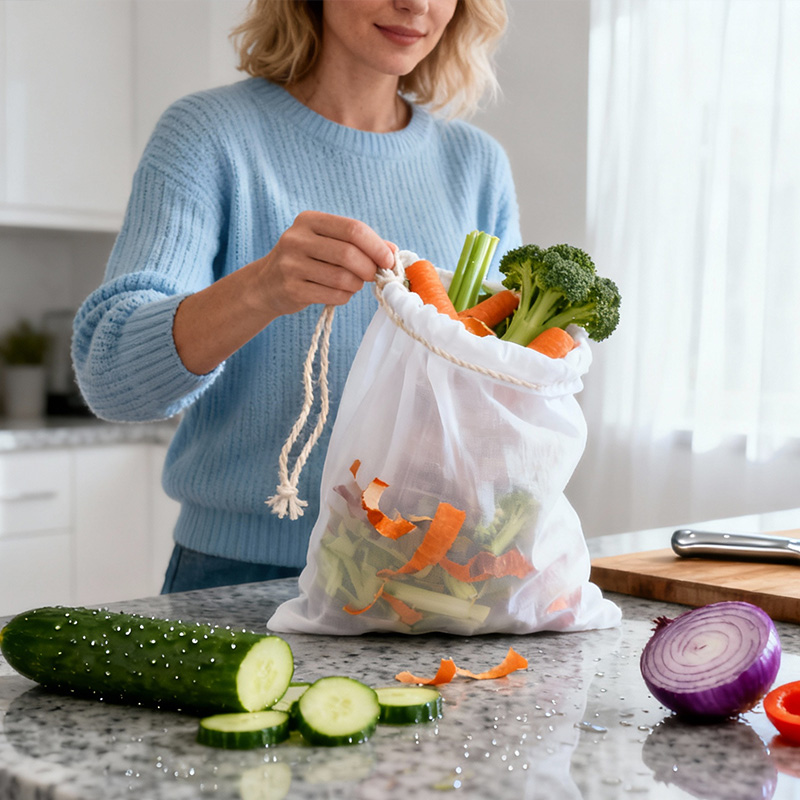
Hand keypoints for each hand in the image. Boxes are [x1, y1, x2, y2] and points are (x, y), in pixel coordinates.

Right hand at [254, 211, 395, 317]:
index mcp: (309, 220)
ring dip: (357, 285)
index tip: (388, 260)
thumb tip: (392, 251)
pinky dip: (344, 296)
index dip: (376, 246)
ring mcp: (291, 264)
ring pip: (342, 277)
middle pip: (349, 254)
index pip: (353, 229)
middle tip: (374, 276)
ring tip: (354, 284)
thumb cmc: (307, 261)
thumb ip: (359, 244)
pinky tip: (340, 293)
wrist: (266, 284)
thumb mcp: (327, 243)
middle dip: (369, 268)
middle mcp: (297, 239)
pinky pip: (333, 295)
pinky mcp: (291, 288)